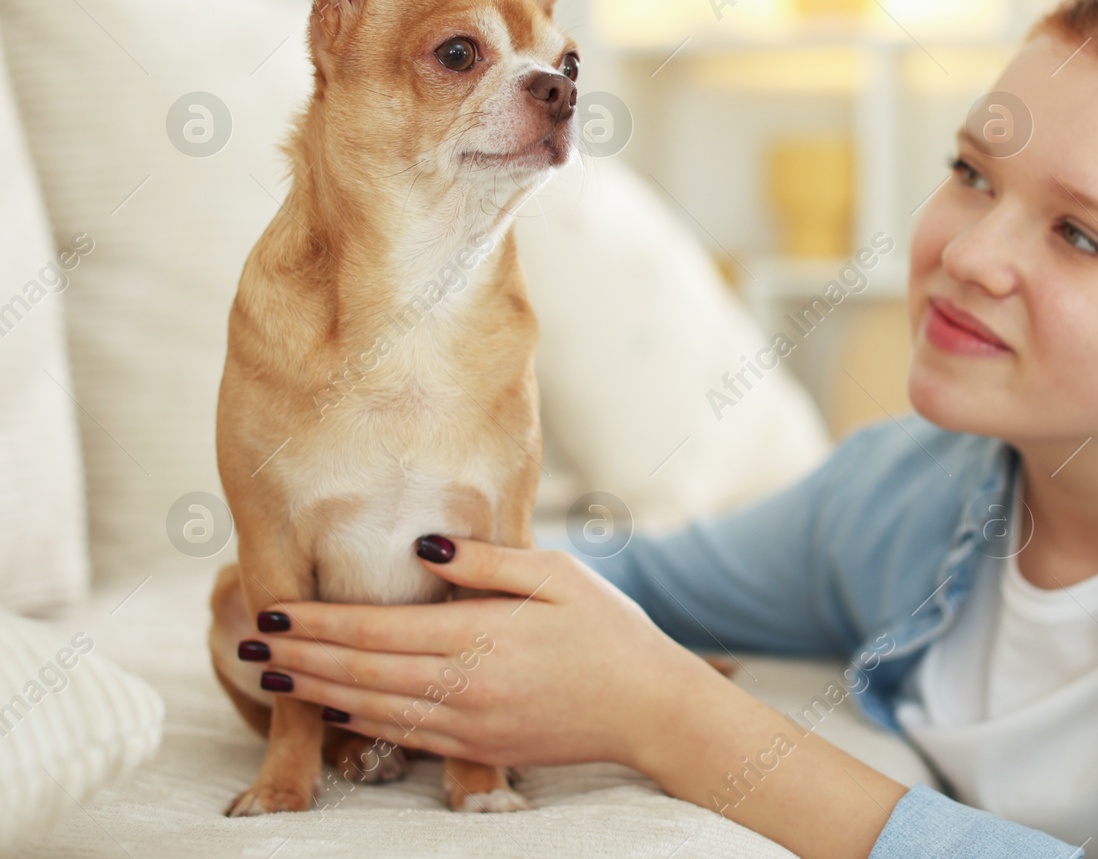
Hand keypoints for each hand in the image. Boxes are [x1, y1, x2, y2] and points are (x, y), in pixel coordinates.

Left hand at [241, 537, 718, 770]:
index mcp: (479, 637)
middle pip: (360, 672)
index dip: (318, 622)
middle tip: (247, 645)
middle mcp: (464, 687)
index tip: (273, 610)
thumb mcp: (555, 576)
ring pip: (372, 709)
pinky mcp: (478, 750)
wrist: (647, 707)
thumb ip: (486, 563)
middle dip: (299, 658)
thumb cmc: (607, 629)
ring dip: (316, 692)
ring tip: (272, 676)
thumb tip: (421, 549)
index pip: (376, 630)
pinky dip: (359, 720)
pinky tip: (334, 705)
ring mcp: (468, 726)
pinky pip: (404, 736)